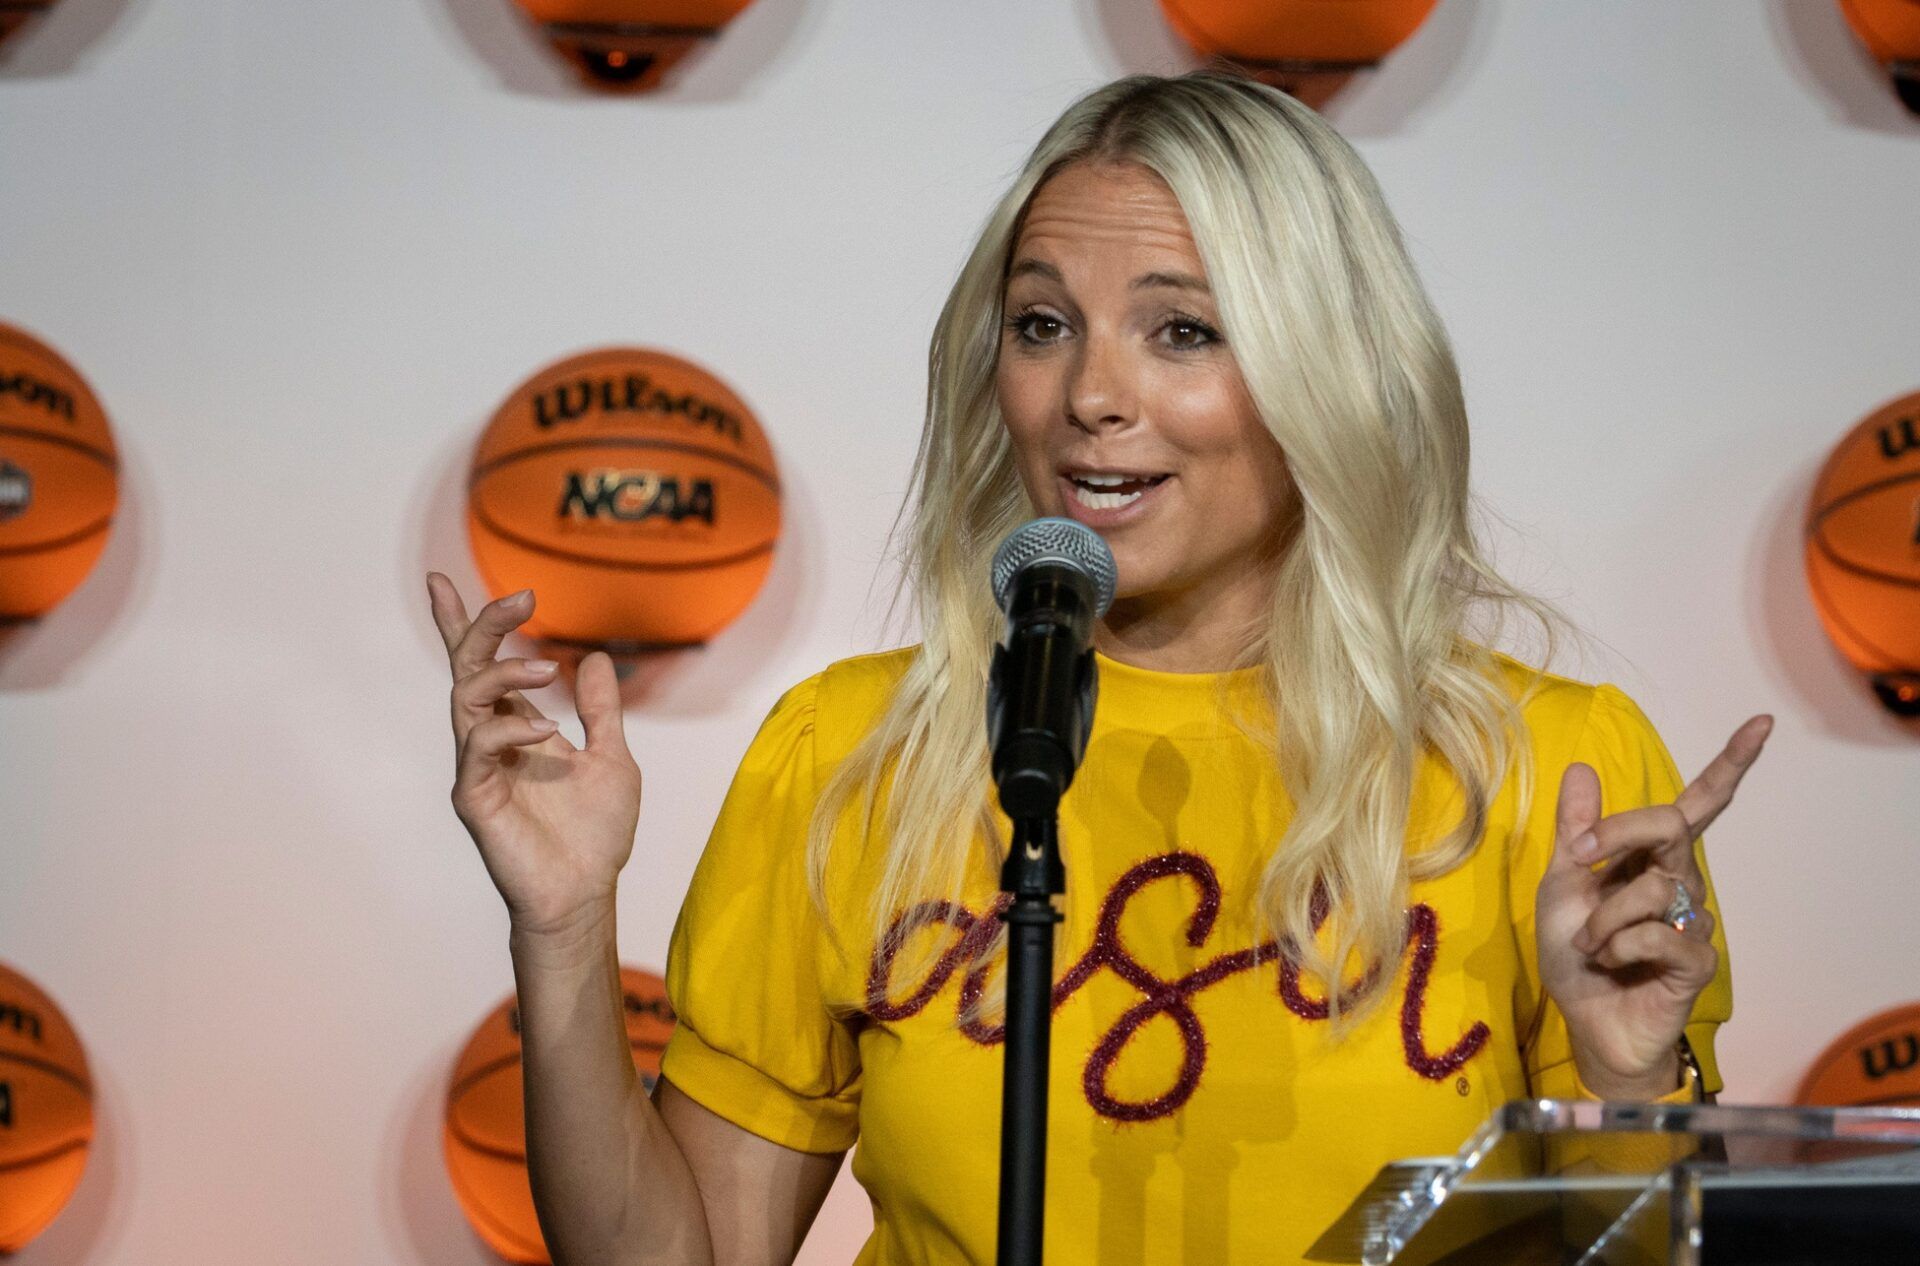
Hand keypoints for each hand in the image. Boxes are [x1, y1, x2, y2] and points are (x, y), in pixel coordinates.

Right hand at [428, 573, 642, 935]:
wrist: (586, 894)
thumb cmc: (594, 835)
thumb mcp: (612, 759)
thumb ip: (601, 711)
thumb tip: (592, 657)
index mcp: (516, 728)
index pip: (481, 667)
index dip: (462, 625)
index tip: (441, 579)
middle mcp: (490, 741)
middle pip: (466, 669)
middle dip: (483, 626)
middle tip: (523, 599)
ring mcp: (478, 768)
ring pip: (466, 698)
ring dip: (505, 672)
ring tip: (548, 669)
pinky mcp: (474, 798)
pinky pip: (478, 747)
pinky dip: (510, 728)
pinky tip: (545, 731)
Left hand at [1535, 712, 1771, 1097]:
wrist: (1584, 1021)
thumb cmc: (1576, 954)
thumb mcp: (1562, 884)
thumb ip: (1577, 831)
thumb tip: (1584, 768)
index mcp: (1651, 857)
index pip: (1699, 804)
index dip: (1730, 763)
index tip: (1762, 723)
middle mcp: (1681, 881)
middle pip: (1671, 826)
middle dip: (1618, 834)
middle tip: (1580, 859)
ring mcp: (1693, 920)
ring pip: (1652, 887)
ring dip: (1602, 916)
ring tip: (1592, 944)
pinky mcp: (1697, 960)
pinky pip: (1657, 933)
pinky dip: (1619, 945)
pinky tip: (1613, 962)